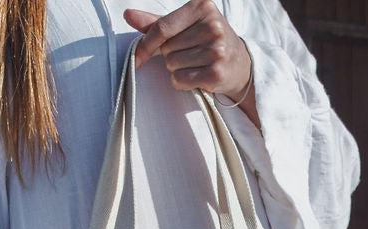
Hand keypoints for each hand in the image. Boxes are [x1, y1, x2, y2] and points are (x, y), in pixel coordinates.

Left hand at [124, 1, 251, 100]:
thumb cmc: (207, 41)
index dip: (146, 44)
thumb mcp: (186, 25)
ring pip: (173, 65)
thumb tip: (128, 15)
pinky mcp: (216, 72)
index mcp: (202, 6)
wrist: (239, 63)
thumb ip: (157, 22)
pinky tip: (197, 75)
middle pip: (167, 49)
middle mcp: (212, 25)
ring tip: (196, 63)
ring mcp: (216, 49)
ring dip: (178, 69)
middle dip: (171, 55)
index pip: (163, 27)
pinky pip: (181, 80)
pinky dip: (183, 81)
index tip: (137, 57)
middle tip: (190, 53)